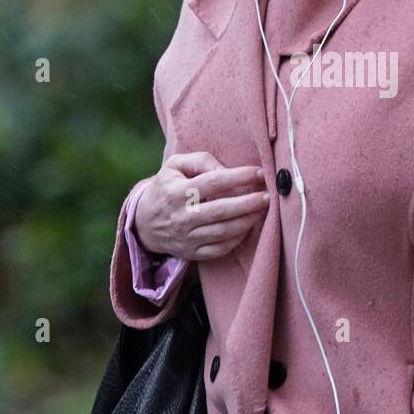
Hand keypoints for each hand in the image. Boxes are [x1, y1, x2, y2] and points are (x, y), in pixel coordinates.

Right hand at [133, 152, 269, 261]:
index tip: (261, 173)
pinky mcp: (192, 252)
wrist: (144, 223)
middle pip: (221, 210)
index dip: (240, 176)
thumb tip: (227, 170)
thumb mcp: (175, 166)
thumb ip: (201, 161)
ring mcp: (187, 237)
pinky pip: (219, 249)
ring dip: (247, 221)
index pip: (214, 182)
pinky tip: (249, 227)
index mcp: (177, 192)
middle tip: (269, 196)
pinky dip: (237, 240)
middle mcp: (182, 216)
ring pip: (223, 232)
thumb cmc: (166, 187)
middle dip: (249, 203)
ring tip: (264, 211)